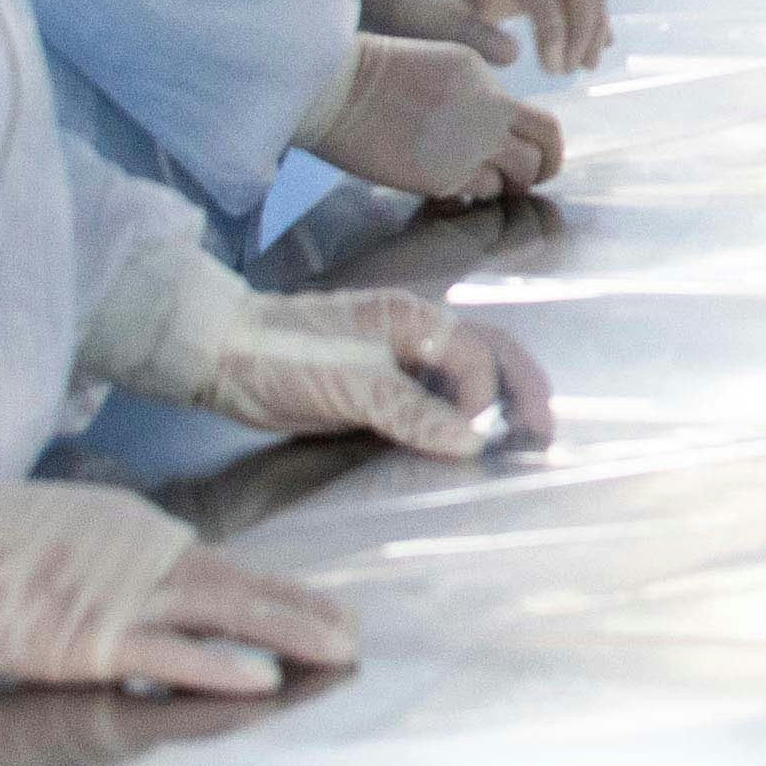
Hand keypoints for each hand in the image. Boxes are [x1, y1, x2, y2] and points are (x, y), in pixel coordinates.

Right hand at [0, 477, 362, 698]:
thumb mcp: (64, 529)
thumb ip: (107, 552)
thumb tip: (131, 564)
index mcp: (137, 533)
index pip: (218, 566)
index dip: (268, 590)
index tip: (309, 604)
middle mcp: (146, 558)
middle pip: (242, 585)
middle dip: (302, 609)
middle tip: (355, 629)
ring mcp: (125, 599)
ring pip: (229, 614)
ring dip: (291, 632)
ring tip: (343, 648)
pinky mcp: (95, 640)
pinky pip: (173, 658)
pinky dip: (222, 667)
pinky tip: (266, 679)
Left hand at [173, 282, 545, 462]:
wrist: (221, 357)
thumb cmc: (283, 359)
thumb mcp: (349, 386)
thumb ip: (411, 411)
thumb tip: (472, 443)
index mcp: (413, 318)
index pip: (476, 359)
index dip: (487, 402)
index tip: (483, 446)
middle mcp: (415, 333)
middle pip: (490, 355)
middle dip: (523, 391)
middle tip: (544, 438)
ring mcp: (398, 358)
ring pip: (467, 377)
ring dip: (498, 405)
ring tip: (519, 443)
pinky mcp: (379, 386)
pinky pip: (434, 400)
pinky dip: (460, 420)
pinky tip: (465, 447)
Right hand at [296, 31, 565, 203]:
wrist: (334, 89)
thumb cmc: (373, 76)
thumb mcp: (442, 66)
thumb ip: (478, 94)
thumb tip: (496, 128)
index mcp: (487, 78)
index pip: (541, 120)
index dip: (546, 146)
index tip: (535, 158)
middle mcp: (489, 110)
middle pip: (545, 151)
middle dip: (541, 171)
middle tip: (526, 183)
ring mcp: (470, 145)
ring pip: (519, 178)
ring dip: (508, 187)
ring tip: (486, 187)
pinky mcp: (445, 176)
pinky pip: (480, 193)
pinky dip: (475, 196)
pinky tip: (455, 190)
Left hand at [359, 0, 612, 71]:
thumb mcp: (427, 18)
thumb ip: (467, 33)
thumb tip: (515, 54)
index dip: (552, 24)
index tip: (551, 68)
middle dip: (583, 21)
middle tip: (573, 68)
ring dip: (593, 21)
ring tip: (586, 66)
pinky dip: (590, 18)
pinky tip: (592, 51)